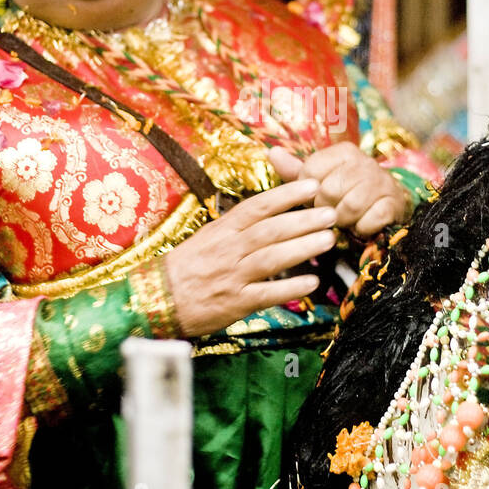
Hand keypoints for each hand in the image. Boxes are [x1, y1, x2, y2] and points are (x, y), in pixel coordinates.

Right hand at [164, 179, 336, 337]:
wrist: (157, 299)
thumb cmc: (186, 268)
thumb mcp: (208, 238)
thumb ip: (237, 226)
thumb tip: (269, 211)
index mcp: (222, 230)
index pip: (258, 206)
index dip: (286, 194)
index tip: (311, 185)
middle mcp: (229, 250)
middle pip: (271, 230)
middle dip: (303, 220)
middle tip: (331, 212)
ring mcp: (233, 276)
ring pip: (272, 258)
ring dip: (303, 248)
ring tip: (328, 240)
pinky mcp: (236, 303)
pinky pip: (267, 294)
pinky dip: (290, 288)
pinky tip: (312, 283)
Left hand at [268, 143, 408, 237]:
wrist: (387, 200)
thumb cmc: (346, 189)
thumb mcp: (320, 178)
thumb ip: (295, 169)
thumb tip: (271, 153)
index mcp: (343, 151)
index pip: (311, 171)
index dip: (308, 191)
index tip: (316, 196)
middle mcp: (364, 162)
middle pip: (329, 191)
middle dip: (324, 208)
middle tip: (330, 211)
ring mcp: (381, 182)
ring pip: (349, 207)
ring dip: (343, 220)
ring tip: (344, 218)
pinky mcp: (393, 203)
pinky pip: (369, 221)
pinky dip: (362, 229)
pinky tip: (361, 225)